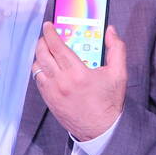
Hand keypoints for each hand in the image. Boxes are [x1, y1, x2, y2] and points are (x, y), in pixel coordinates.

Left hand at [32, 22, 126, 141]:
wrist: (102, 129)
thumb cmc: (110, 102)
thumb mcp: (119, 74)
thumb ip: (117, 49)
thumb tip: (111, 31)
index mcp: (78, 73)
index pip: (57, 47)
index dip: (50, 33)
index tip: (49, 25)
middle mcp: (61, 82)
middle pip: (42, 54)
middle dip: (42, 42)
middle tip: (47, 36)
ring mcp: (52, 92)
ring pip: (37, 67)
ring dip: (40, 56)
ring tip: (47, 51)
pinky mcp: (49, 101)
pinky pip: (38, 80)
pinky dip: (40, 70)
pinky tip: (48, 68)